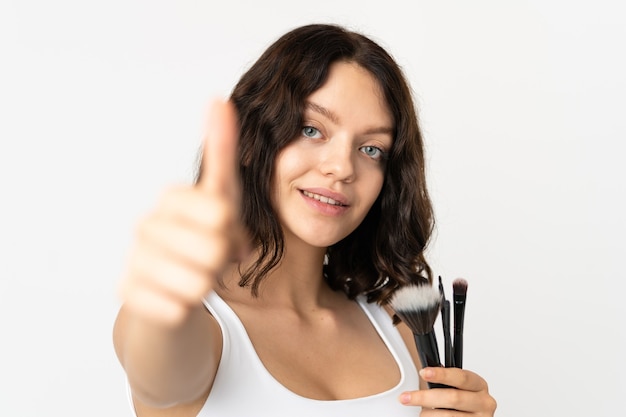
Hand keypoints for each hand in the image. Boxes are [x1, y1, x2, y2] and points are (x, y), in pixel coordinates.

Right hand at [118, 100, 242, 325]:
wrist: (171, 288)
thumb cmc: (203, 238)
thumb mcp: (222, 197)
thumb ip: (221, 151)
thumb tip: (218, 99)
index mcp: (171, 196)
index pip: (223, 213)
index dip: (232, 231)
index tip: (220, 231)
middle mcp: (146, 223)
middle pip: (214, 250)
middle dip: (221, 261)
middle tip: (208, 259)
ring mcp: (133, 257)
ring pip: (198, 284)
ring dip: (205, 286)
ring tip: (192, 276)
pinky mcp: (125, 293)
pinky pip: (178, 308)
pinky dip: (186, 308)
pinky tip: (174, 297)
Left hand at [399, 367, 496, 415]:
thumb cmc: (463, 403)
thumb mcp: (459, 388)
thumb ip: (447, 382)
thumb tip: (424, 373)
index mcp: (479, 385)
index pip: (461, 377)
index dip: (441, 374)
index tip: (423, 373)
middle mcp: (484, 402)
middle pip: (453, 398)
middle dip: (426, 397)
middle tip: (406, 397)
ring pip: (449, 416)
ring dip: (429, 414)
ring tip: (420, 413)